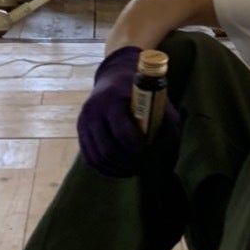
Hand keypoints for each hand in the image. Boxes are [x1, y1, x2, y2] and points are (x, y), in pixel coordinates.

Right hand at [77, 46, 178, 177]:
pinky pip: (90, 159)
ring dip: (116, 169)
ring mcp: (83, 122)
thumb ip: (166, 120)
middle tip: (142, 168)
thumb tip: (169, 148)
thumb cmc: (139, 91)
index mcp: (112, 99)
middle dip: (127, 163)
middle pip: (108, 149)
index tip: (148, 156)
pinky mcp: (80, 132)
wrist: (113, 78)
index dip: (137, 149)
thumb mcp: (156, 97)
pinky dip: (105, 169)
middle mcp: (93, 111)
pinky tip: (119, 170)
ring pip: (97, 158)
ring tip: (132, 171)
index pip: (122, 131)